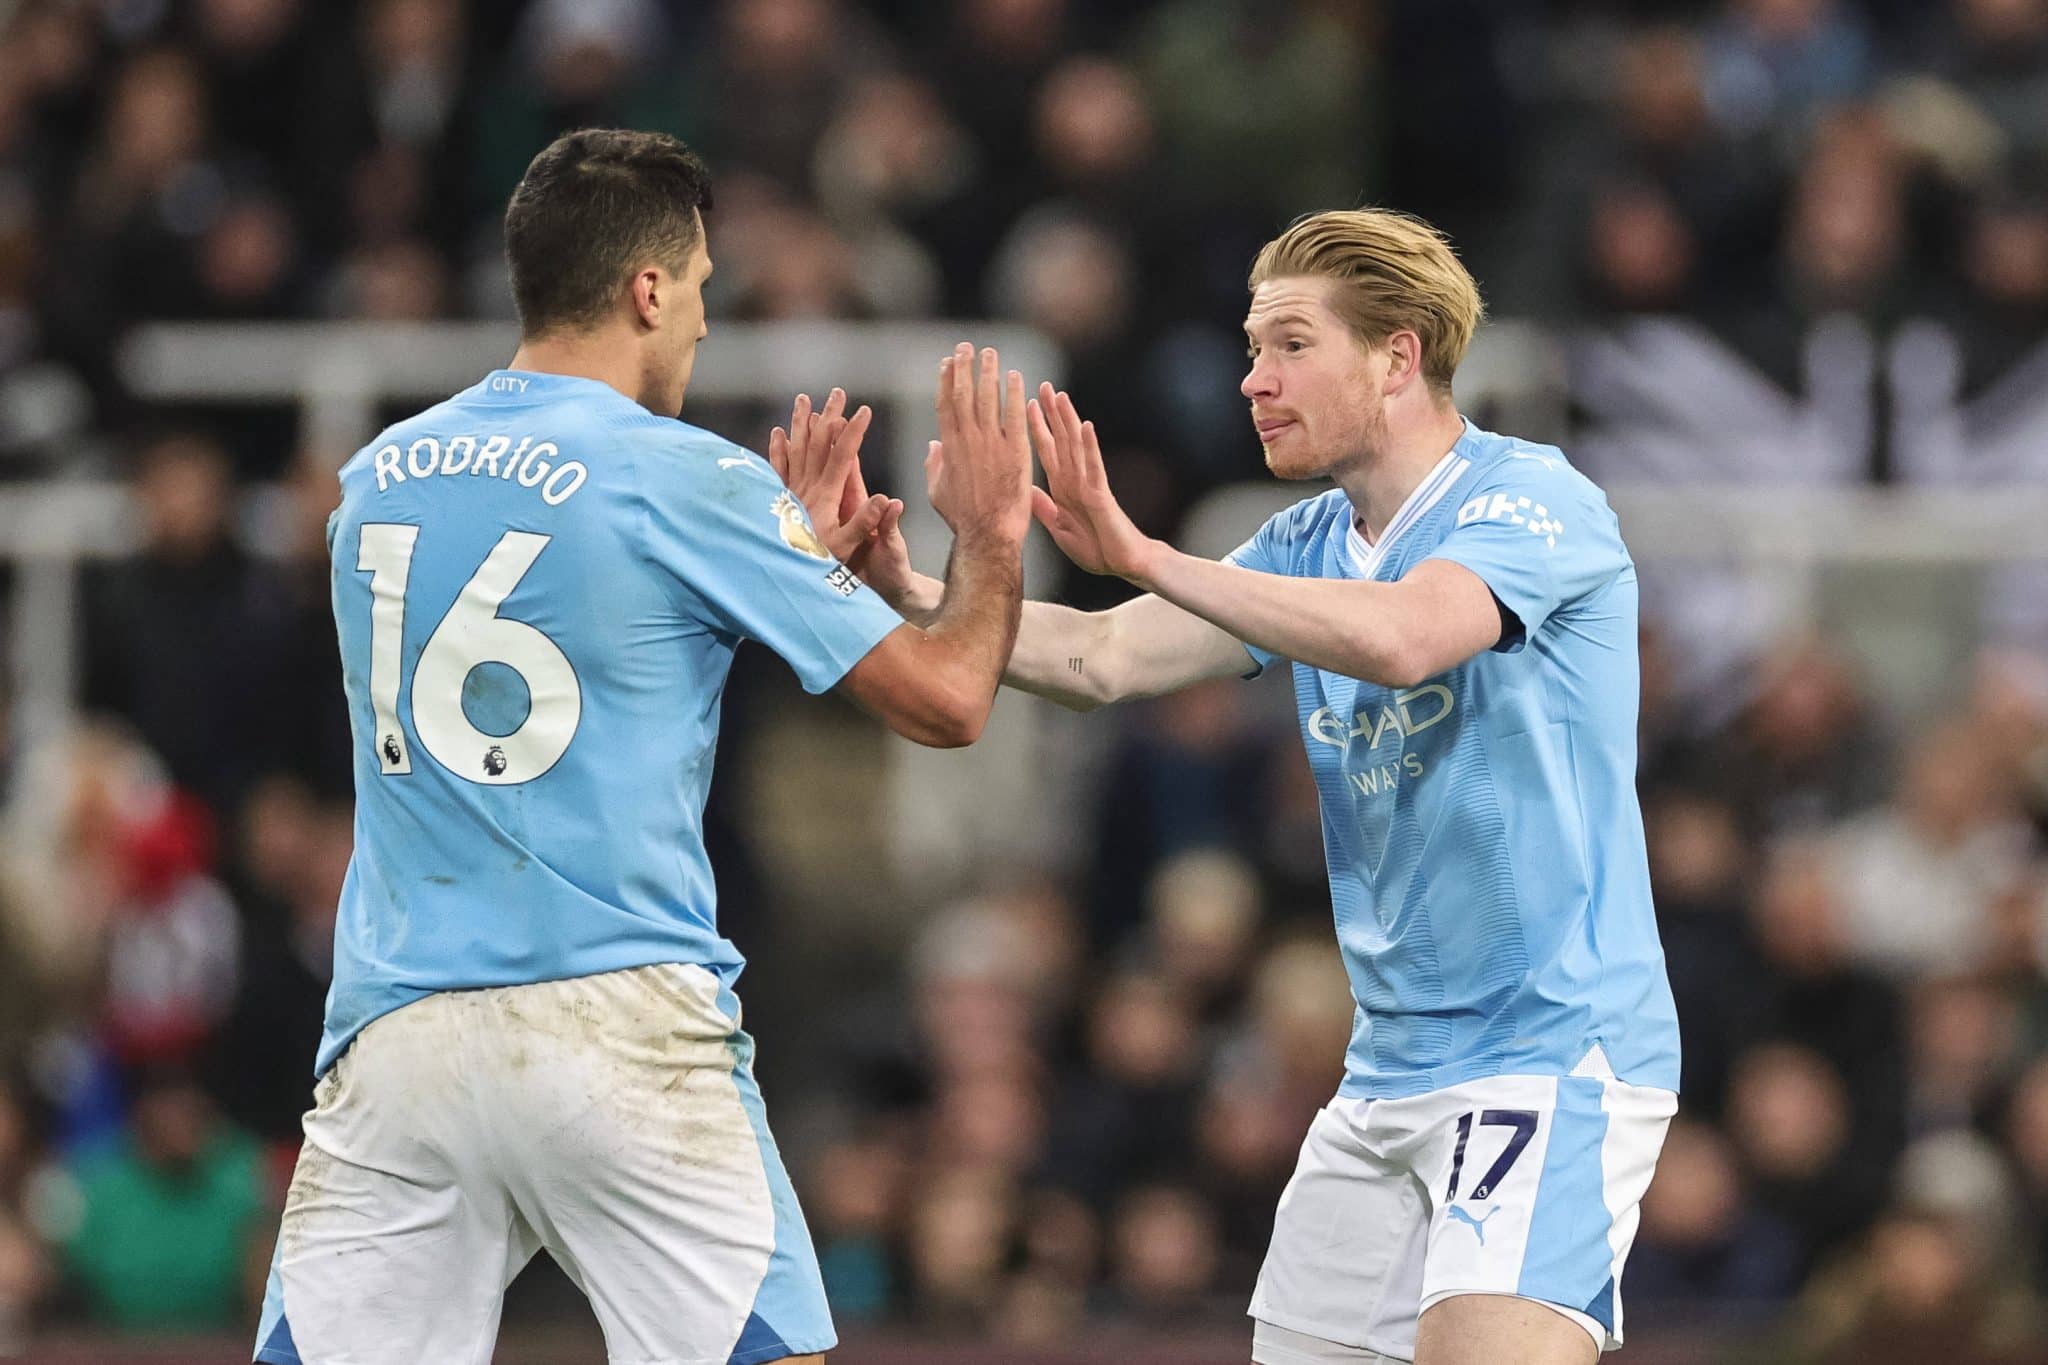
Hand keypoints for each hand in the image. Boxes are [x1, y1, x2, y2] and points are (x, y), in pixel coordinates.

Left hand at [767, 387, 899, 564]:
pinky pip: (778, 468)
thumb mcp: (848, 547)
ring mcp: (793, 492)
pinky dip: (778, 449)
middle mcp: (808, 488)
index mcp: (827, 496)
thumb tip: (887, 498)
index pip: (842, 455)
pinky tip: (777, 435)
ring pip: (796, 449)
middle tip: (837, 393)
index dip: (854, 431)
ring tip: (803, 400)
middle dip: (829, 416)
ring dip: (801, 423)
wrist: (781, 574)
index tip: (864, 410)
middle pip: (818, 443)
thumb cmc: (820, 563)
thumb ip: (865, 522)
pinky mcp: (781, 500)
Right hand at [927, 343, 1030, 544]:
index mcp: (949, 447)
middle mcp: (969, 440)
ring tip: (990, 353)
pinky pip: (1016, 415)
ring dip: (989, 372)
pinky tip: (1015, 376)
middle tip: (967, 348)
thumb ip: (934, 465)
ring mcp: (993, 444)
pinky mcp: (1016, 451)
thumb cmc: (963, 518)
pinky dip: (1014, 394)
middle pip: (965, 394)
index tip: (947, 362)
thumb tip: (933, 445)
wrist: (989, 534)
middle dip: (965, 368)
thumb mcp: (937, 492)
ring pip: (989, 398)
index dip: (946, 380)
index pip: (946, 404)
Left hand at [1027, 383, 1159, 583]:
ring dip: (1068, 421)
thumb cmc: (1098, 551)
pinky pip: (1094, 467)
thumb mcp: (1060, 530)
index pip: (1048, 452)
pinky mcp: (1102, 494)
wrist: (1125, 566)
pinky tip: (1086, 426)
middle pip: (1061, 440)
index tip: (1026, 405)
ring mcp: (1089, 485)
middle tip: (1043, 385)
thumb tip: (1027, 489)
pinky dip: (1089, 446)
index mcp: (1063, 490)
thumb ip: (1044, 509)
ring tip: (1060, 396)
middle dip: (1052, 414)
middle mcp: (1075, 481)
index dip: (1037, 429)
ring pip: (1076, 446)